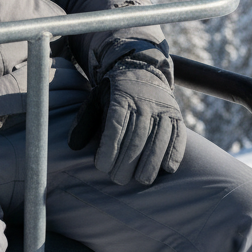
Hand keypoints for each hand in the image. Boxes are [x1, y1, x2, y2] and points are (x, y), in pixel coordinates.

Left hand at [68, 62, 185, 184]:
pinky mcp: (177, 115)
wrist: (143, 70)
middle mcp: (144, 101)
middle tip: (118, 179)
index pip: (115, 125)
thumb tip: (73, 146)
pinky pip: (178, 136)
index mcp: (121, 96)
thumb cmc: (115, 92)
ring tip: (141, 180)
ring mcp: (163, 108)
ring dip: (150, 163)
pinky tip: (166, 169)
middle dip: (127, 162)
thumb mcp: (96, 98)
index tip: (102, 167)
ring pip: (158, 139)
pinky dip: (173, 153)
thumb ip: (85, 121)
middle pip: (137, 136)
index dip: (109, 148)